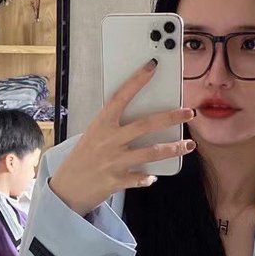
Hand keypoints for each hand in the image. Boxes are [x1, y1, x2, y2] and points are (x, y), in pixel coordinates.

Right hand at [47, 59, 196, 216]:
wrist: (66, 188)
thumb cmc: (83, 158)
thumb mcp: (93, 135)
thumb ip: (114, 126)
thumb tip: (144, 118)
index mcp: (101, 125)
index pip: (121, 97)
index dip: (137, 81)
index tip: (152, 67)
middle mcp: (108, 140)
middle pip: (145, 125)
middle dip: (170, 118)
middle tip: (189, 112)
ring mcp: (113, 161)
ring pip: (150, 152)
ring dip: (173, 148)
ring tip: (188, 145)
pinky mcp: (116, 181)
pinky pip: (139, 178)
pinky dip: (148, 178)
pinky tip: (154, 176)